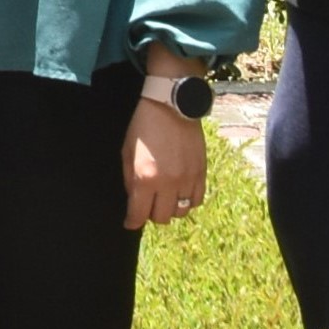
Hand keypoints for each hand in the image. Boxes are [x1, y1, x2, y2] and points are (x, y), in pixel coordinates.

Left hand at [124, 97, 207, 230]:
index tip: (130, 222)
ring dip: (171, 209)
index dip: (132, 221)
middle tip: (147, 204)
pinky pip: (197, 200)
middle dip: (151, 214)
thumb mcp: (126, 152)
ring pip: (181, 212)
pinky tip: (180, 193)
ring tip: (165, 198)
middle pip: (162, 217)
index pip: (139, 214)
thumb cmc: (144, 126)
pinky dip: (188, 201)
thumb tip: (133, 200)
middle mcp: (168, 183)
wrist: (171, 106)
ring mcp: (187, 179)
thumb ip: (129, 180)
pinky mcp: (201, 173)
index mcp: (145, 178)